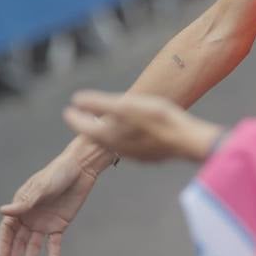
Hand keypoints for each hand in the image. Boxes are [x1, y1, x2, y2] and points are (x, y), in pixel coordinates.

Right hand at [0, 149, 98, 255]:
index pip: (8, 229)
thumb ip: (25, 202)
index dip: (4, 244)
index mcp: (21, 206)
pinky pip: (54, 243)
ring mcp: (44, 222)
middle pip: (18, 241)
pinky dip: (53, 255)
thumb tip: (3, 211)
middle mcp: (29, 216)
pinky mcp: (59, 225)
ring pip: (34, 246)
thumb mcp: (42, 187)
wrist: (81, 168)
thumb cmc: (58, 173)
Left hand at [63, 90, 222, 162]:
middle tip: (81, 117)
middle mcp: (119, 148)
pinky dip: (123, 137)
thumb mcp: (127, 106)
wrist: (187, 141)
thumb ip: (100, 103)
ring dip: (106, 132)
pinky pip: (129, 146)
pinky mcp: (149, 155)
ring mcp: (135, 154)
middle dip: (88, 126)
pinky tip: (131, 133)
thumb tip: (76, 100)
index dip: (75, 118)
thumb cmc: (158, 120)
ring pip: (113, 143)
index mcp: (110, 136)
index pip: (84, 128)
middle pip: (97, 137)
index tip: (67, 111)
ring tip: (104, 123)